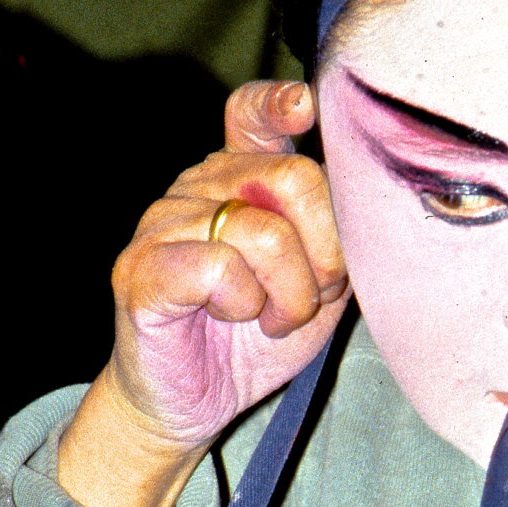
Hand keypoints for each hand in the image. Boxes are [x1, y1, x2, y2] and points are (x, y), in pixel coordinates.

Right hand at [59, 81, 347, 506]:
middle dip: (325, 250)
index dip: (279, 101)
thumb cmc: (257, 339)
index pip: (251, 111)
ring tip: (271, 318)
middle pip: (292, 178)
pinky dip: (244, 302)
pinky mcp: (139, 269)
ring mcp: (161, 223)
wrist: (195, 405)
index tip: (306, 108)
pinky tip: (231, 317)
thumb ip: (335, 232)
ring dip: (288, 292)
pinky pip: (219, 267)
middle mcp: (196, 187)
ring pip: (261, 231)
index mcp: (237, 178)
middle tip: (311, 295)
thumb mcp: (319, 282)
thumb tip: (368, 195)